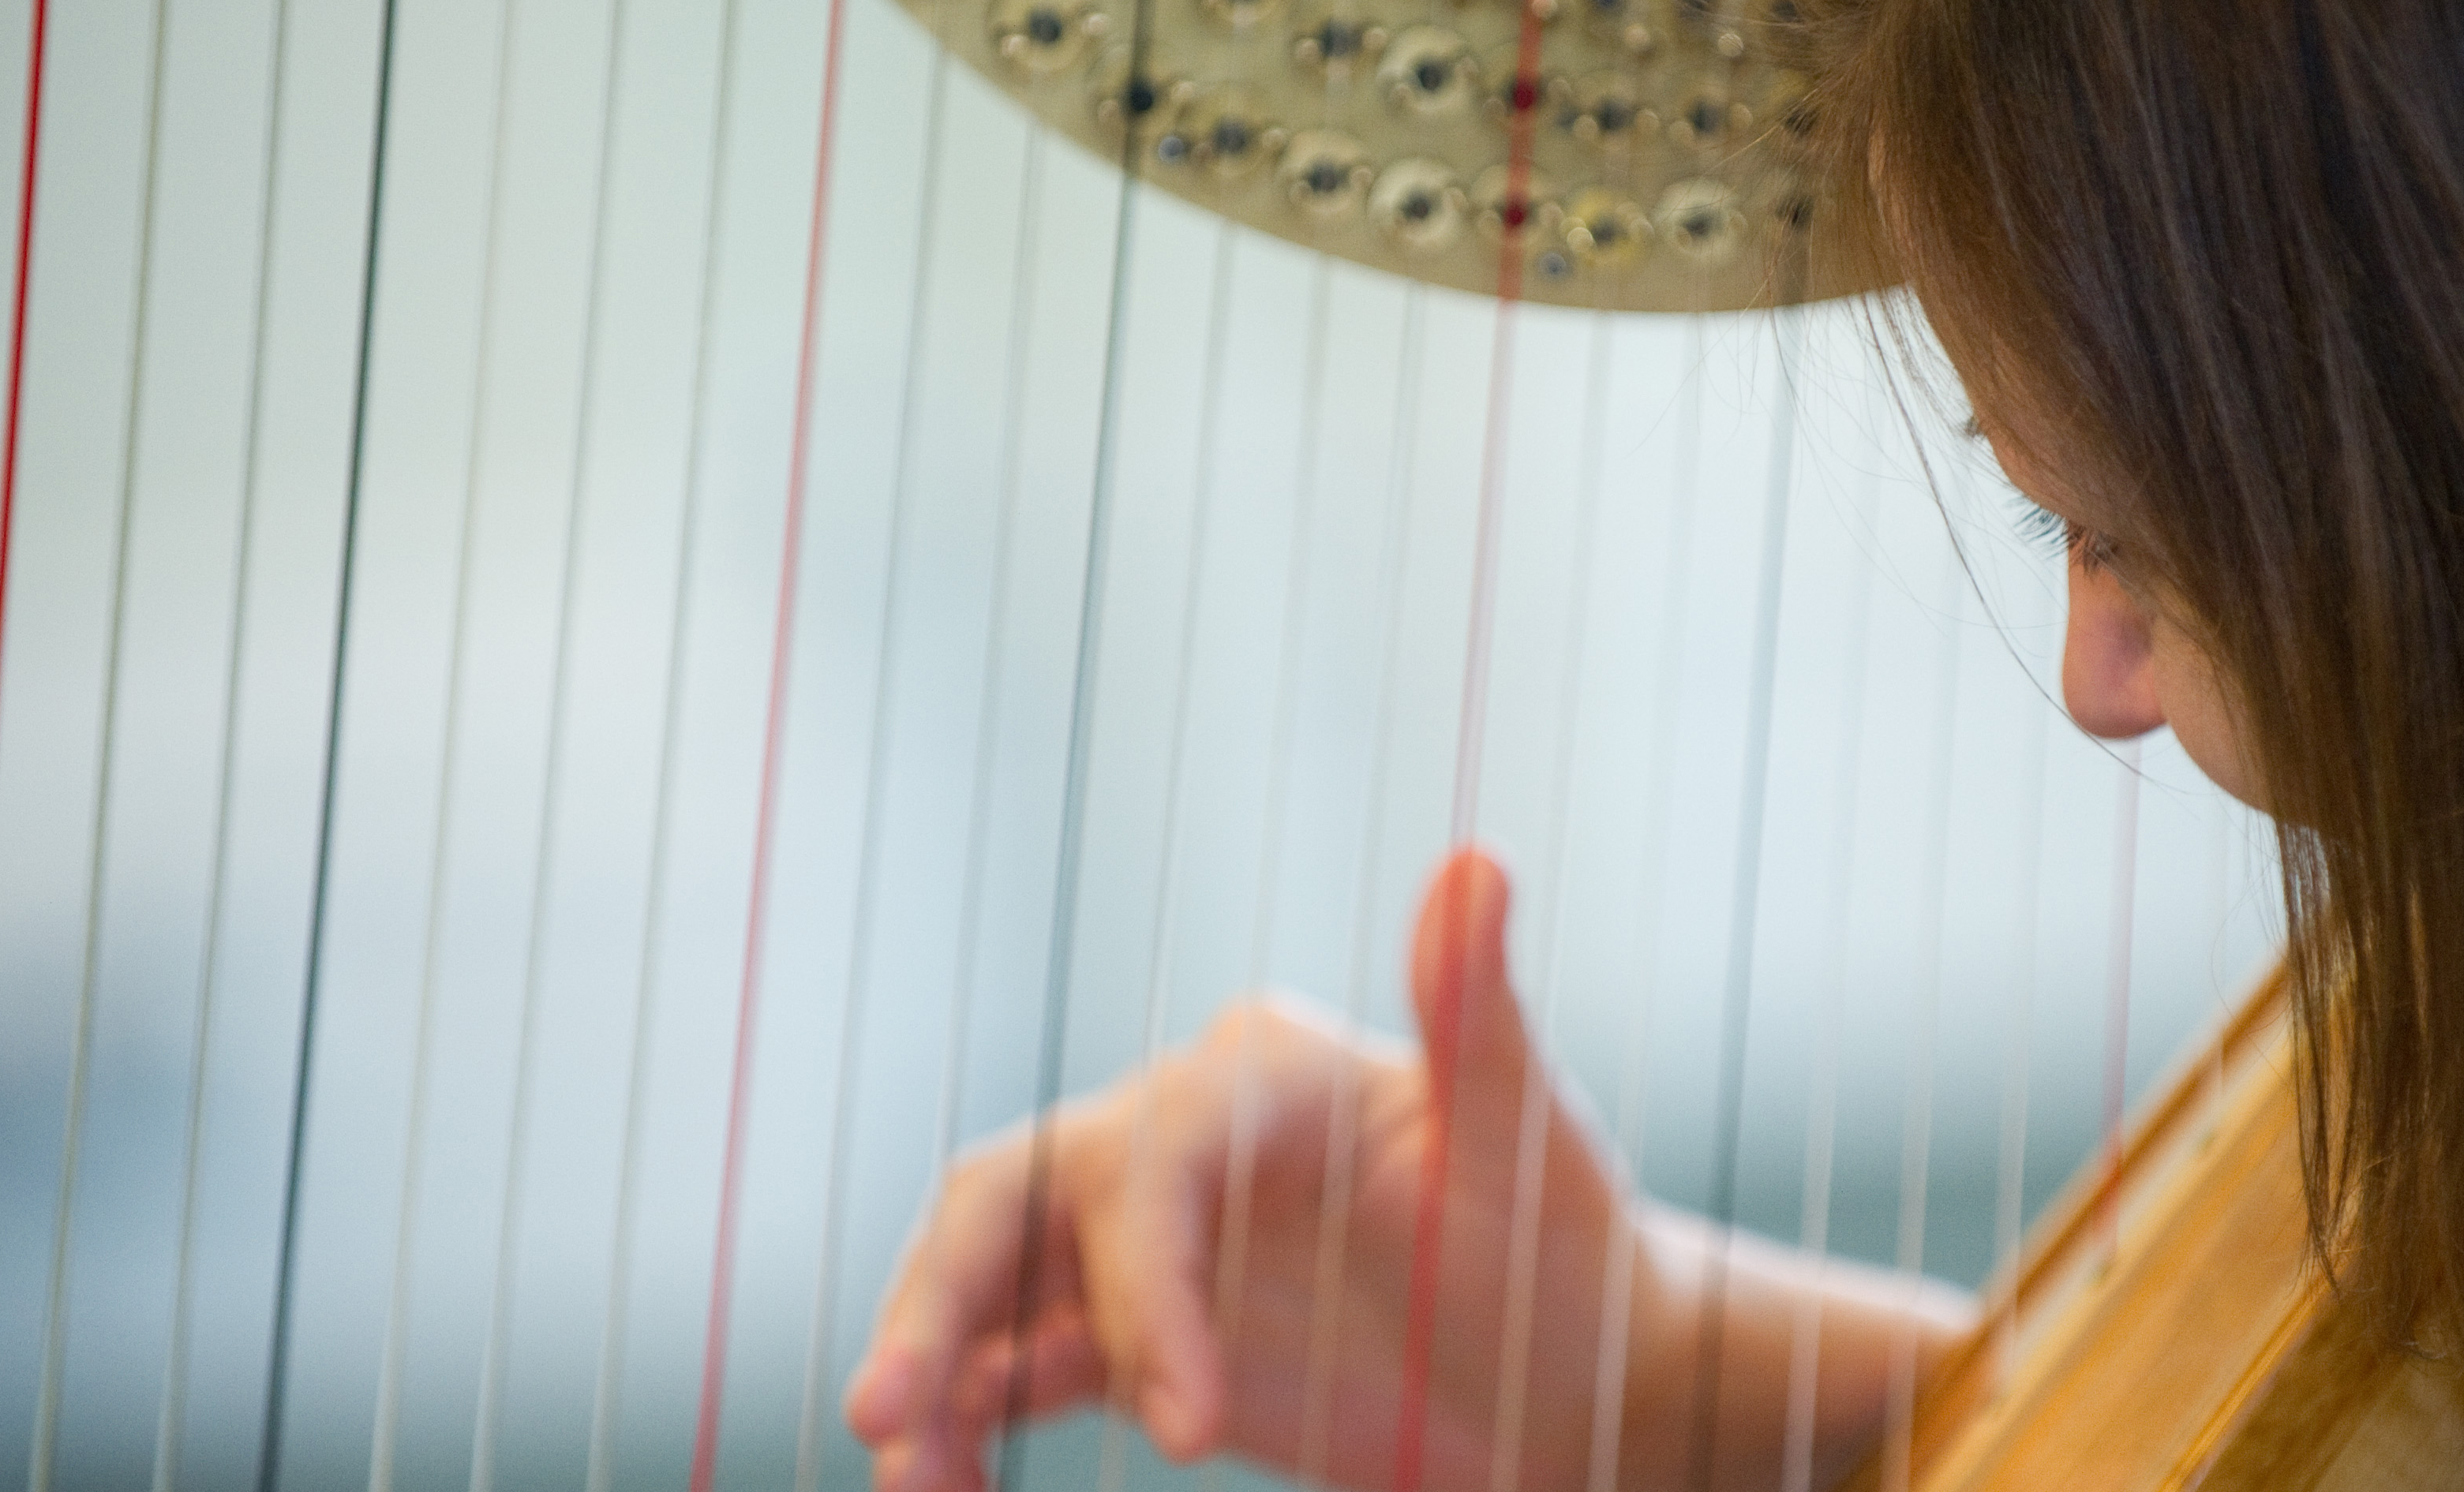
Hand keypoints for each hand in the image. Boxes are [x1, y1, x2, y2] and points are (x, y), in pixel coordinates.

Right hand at [844, 850, 1651, 1491]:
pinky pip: (1013, 1367)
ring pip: (986, 1287)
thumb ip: (1479, 1012)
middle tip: (883, 1415)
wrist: (1580, 1371)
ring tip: (903, 1482)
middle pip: (1009, 1201)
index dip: (1147, 1290)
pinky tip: (938, 1483)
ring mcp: (1146, 1245)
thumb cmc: (1566, 1240)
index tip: (1193, 1428)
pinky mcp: (1134, 1336)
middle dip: (937, 1300)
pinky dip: (965, 1419)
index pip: (1148, 1164)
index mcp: (1253, 1075)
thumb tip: (1479, 860)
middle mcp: (1176, 1143)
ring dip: (931, 1371)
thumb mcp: (1530, 1136)